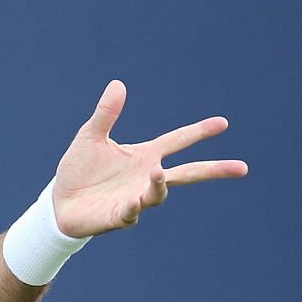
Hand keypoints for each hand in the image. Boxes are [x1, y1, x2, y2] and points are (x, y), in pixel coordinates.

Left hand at [51, 80, 247, 238]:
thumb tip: (117, 84)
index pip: (178, 141)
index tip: (223, 123)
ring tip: (158, 173)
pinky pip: (131, 213)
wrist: (60, 203)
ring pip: (159, 194)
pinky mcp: (119, 216)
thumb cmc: (79, 170)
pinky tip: (132, 202)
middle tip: (242, 167)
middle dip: (214, 170)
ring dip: (160, 185)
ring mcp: (136, 198)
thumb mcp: (91, 137)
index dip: (199, 132)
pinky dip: (133, 207)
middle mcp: (146, 177)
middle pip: (188, 173)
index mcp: (144, 156)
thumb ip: (106, 114)